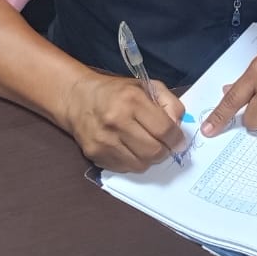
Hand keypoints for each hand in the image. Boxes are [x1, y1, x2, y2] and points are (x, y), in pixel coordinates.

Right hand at [61, 73, 185, 172]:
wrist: (77, 98)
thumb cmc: (117, 92)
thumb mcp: (146, 87)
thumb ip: (169, 103)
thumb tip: (178, 127)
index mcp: (132, 100)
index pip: (164, 130)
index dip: (177, 139)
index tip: (179, 141)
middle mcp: (117, 121)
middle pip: (154, 151)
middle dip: (165, 151)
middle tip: (164, 145)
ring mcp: (104, 140)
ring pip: (141, 164)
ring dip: (149, 158)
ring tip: (146, 146)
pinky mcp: (95, 154)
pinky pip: (125, 168)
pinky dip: (133, 162)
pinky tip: (129, 149)